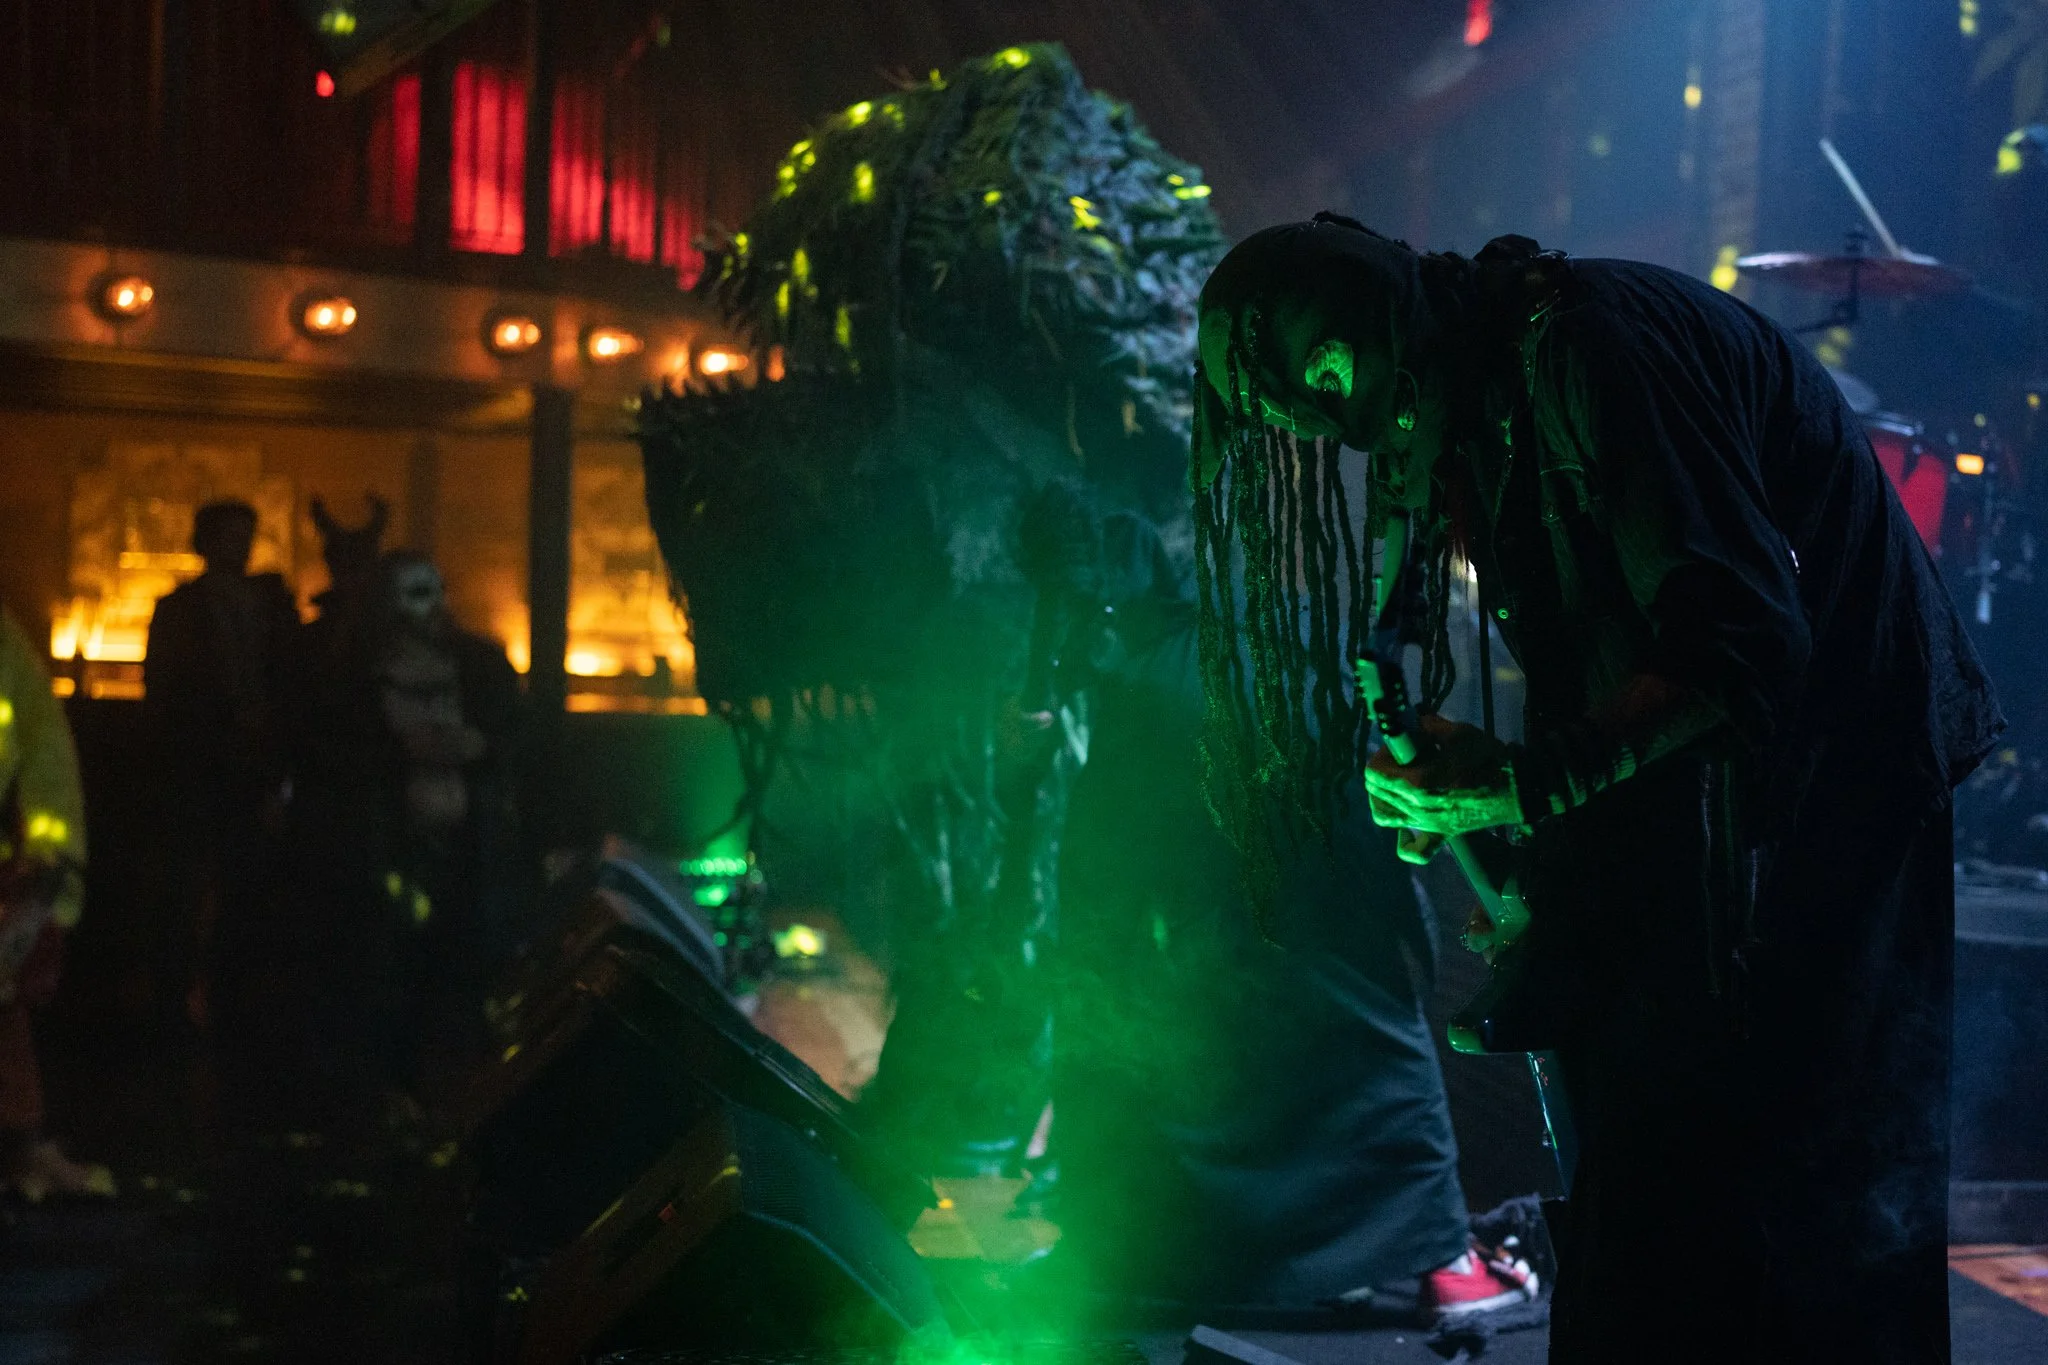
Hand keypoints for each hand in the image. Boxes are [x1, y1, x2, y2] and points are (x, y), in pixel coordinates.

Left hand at [1364, 714, 1520, 845]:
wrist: (1516, 788)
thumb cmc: (1487, 758)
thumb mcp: (1457, 733)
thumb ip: (1426, 726)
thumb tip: (1410, 722)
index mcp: (1416, 784)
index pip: (1373, 771)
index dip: (1382, 753)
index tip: (1400, 743)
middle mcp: (1415, 809)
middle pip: (1375, 791)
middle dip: (1384, 769)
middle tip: (1403, 757)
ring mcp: (1427, 825)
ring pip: (1384, 816)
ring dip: (1383, 797)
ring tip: (1398, 783)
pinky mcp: (1441, 833)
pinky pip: (1415, 849)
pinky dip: (1405, 838)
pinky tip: (1407, 824)